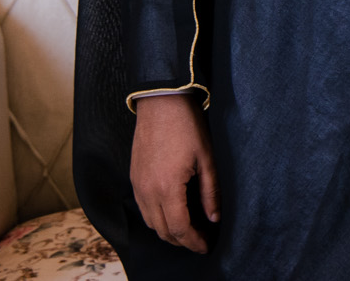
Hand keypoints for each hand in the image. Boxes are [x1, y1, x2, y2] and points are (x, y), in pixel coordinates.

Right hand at [130, 94, 217, 252]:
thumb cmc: (187, 127)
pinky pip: (143, 208)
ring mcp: (137, 185)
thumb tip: (215, 218)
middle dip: (182, 240)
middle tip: (201, 239)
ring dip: (169, 230)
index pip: (179, 228)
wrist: (161, 102)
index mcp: (167, 188)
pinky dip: (157, 217)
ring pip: (150, 222)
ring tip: (190, 228)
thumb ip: (211, 192)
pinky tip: (173, 211)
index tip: (206, 246)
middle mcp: (147, 191)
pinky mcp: (134, 177)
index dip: (194, 242)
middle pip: (163, 230)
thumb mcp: (207, 159)